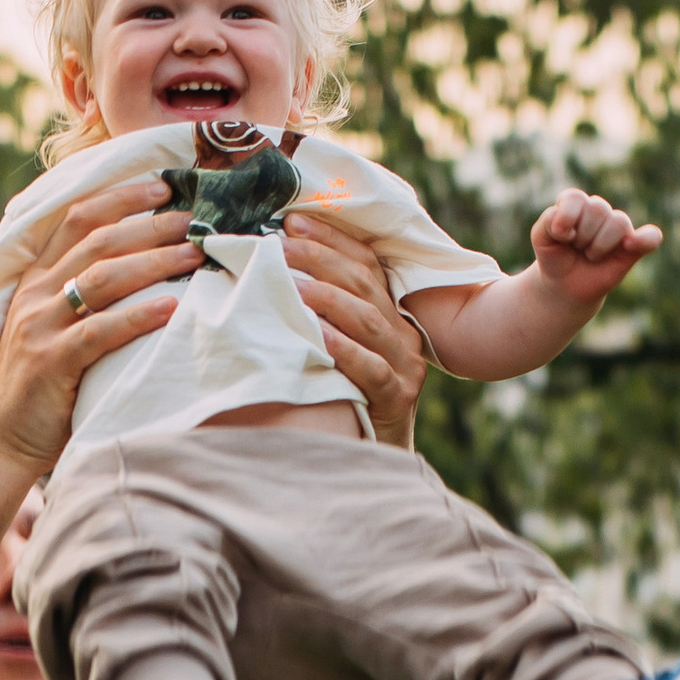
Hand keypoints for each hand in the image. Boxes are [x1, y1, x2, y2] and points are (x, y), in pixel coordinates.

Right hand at [0, 180, 195, 478]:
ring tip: (195, 253)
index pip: (78, 218)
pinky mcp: (50, 363)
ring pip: (101, 278)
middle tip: (193, 220)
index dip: (121, 197)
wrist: (1, 440)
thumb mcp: (57, 328)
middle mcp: (35, 294)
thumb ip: (86, 297)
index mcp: (37, 278)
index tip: (163, 186)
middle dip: (150, 224)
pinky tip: (170, 307)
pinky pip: (99, 332)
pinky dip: (137, 317)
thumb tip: (150, 268)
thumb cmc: (43, 387)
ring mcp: (39, 327)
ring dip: (154, 261)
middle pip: (98, 241)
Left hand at [286, 214, 427, 449]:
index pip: (365, 263)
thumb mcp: (340, 351)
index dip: (331, 239)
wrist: (377, 459)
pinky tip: (317, 337)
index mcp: (391, 314)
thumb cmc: (349, 399)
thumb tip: (274, 275)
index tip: (292, 220)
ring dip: (327, 299)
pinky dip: (343, 350)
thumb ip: (321, 315)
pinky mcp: (398, 398)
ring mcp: (405, 366)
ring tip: (291, 285)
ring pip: (368, 321)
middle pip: (363, 285)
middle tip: (278, 246)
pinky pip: (371, 369)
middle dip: (320, 260)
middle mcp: (402, 334)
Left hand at [531, 189, 662, 316]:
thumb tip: (570, 226)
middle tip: (577, 249)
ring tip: (590, 255)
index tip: (561, 237)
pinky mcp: (633, 248)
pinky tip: (630, 245)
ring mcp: (618, 229)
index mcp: (577, 203)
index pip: (576, 198)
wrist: (564, 286)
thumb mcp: (540, 238)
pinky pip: (651, 237)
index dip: (567, 218)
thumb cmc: (554, 256)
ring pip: (618, 222)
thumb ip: (547, 222)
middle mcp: (599, 211)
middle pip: (598, 209)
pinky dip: (646, 239)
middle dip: (583, 235)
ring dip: (599, 245)